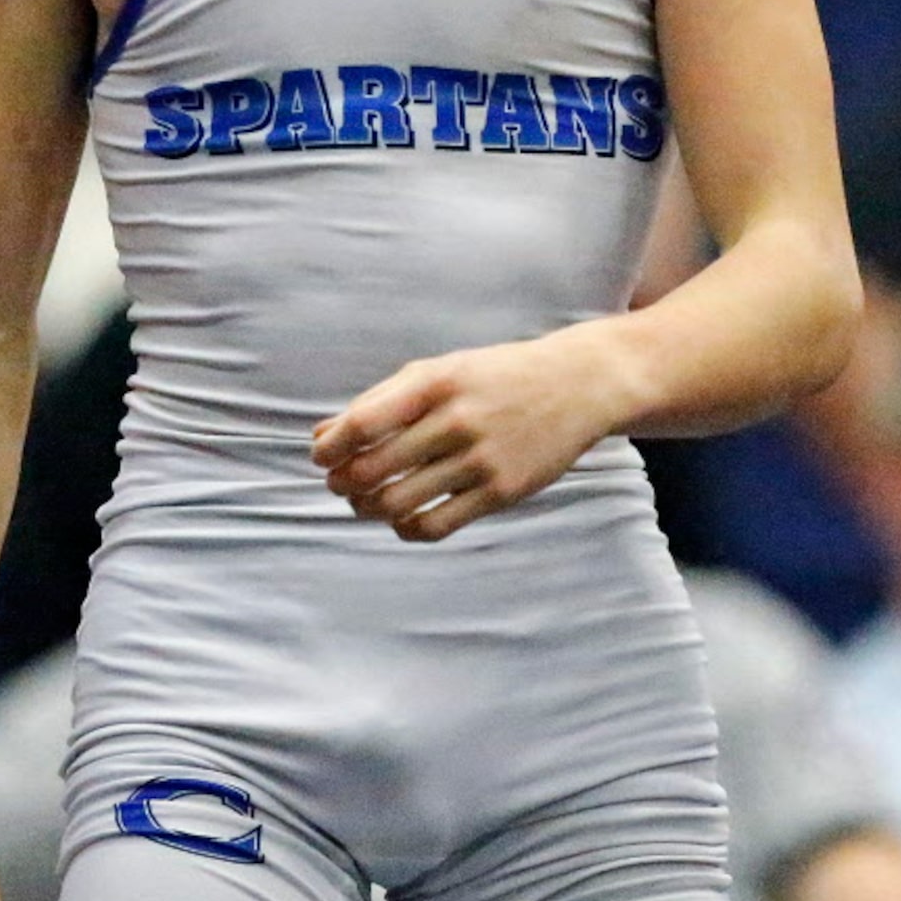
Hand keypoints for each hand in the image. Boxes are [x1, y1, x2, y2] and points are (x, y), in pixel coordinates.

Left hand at [311, 332, 616, 539]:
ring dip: (368, 509)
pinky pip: (434, 526)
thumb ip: (382, 399)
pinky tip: (405, 518)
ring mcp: (481, 459)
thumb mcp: (441, 371)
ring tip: (368, 502)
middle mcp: (458, 420)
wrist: (577, 385)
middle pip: (371, 469)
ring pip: (396, 503)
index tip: (322, 457)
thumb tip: (322, 436)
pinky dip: (406, 529)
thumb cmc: (496, 377)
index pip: (362, 423)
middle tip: (342, 484)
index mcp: (437, 382)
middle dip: (342, 483)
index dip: (330, 448)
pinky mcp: (501, 491)